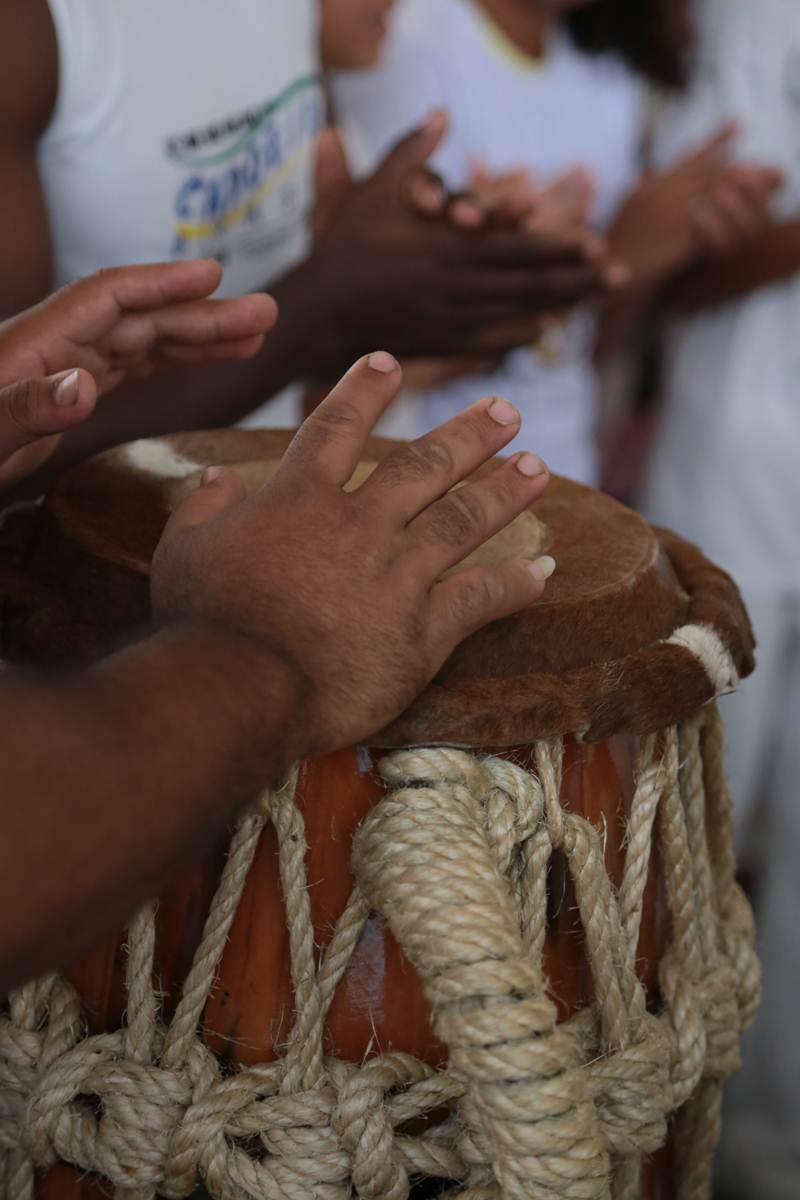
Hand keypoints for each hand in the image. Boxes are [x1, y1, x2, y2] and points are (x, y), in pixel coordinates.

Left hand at [0, 260, 275, 391]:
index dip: (162, 284)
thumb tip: (85, 387)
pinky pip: (130, 369)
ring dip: (198, 338)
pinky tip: (203, 361)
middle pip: (139, 319)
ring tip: (254, 338)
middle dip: (202, 314)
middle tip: (266, 313)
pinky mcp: (67, 395)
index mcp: (34, 346)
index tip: (214, 275)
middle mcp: (54, 350)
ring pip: (142, 343)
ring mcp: (63, 370)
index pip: (108, 298)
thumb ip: (25, 409)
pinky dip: (171, 362)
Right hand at [152, 352, 553, 757]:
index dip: (363, 391)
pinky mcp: (421, 630)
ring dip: (504, 491)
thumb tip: (217, 476)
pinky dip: (514, 585)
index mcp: (301, 498)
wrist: (238, 687)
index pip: (336, 427)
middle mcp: (360, 524)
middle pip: (424, 464)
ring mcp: (397, 574)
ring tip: (539, 467)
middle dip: (470, 433)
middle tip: (507, 411)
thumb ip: (204, 505)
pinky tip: (543, 572)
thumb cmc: (203, 620)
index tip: (389, 363)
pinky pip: (479, 599)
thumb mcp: (184, 548)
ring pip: (463, 518)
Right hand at [303, 112, 618, 373]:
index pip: (521, 248)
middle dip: (579, 280)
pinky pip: (491, 341)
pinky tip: (541, 331)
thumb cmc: (344, 248)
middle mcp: (460, 287)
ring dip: (560, 307)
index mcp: (451, 249)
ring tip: (592, 302)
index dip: (563, 248)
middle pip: (533, 284)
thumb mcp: (374, 192)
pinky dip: (520, 334)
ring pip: (519, 314)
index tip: (596, 244)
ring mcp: (453, 320)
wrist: (319, 312)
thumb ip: (410, 153)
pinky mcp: (440, 342)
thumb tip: (439, 115)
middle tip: (618, 278)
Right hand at [608, 125, 780, 287]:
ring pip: (715, 192)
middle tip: (765, 161)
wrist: (604, 273)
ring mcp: (671, 214)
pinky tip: (749, 214)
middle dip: (740, 164)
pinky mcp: (678, 237)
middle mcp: (663, 194)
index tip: (739, 125)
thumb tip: (645, 175)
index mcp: (651, 185)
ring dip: (743, 186)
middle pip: (709, 170)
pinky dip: (731, 216)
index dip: (716, 140)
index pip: (689, 157)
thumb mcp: (625, 209)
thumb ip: (640, 189)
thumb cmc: (613, 246)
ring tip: (766, 182)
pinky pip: (712, 222)